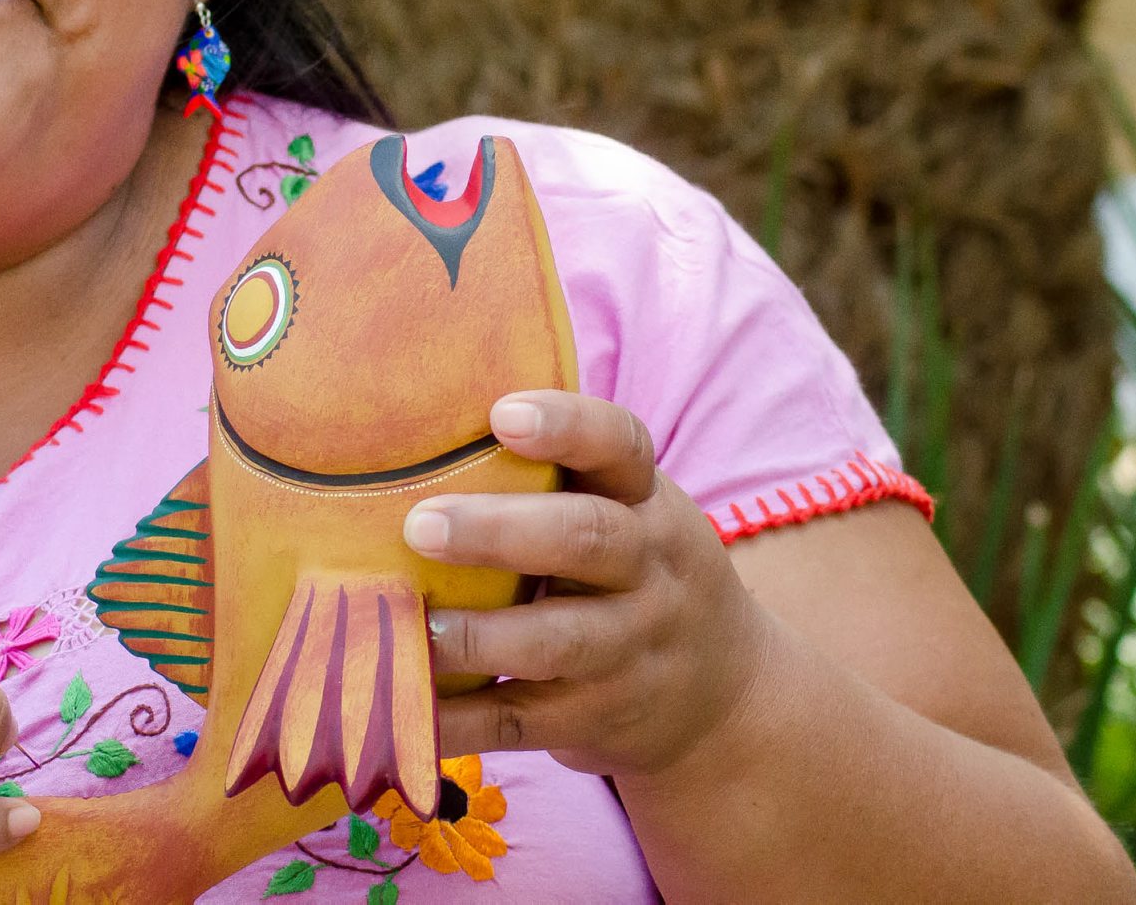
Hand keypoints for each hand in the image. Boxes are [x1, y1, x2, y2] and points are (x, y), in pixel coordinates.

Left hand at [406, 391, 773, 782]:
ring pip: (558, 640)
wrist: (726, 697)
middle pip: (586, 539)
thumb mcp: (630, 513)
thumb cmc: (638, 573)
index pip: (621, 447)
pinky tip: (408, 706)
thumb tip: (422, 420)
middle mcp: (648, 572)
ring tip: (416, 625)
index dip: (566, 426)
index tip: (502, 414)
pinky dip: (461, 720)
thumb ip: (561, 475)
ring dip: (480, 635)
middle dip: (499, 531)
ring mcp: (627, 651)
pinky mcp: (595, 718)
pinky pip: (522, 721)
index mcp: (647, 504)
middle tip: (420, 524)